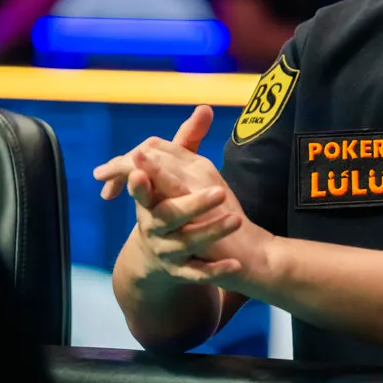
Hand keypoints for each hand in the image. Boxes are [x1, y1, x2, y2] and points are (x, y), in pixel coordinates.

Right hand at [93, 106, 274, 289]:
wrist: (158, 258)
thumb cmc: (166, 204)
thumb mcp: (172, 176)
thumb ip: (187, 143)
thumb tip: (205, 108)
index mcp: (148, 201)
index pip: (146, 189)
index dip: (146, 181)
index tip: (145, 169)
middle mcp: (153, 226)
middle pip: (170, 215)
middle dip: (191, 204)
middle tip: (218, 193)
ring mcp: (168, 250)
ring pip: (188, 242)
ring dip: (211, 230)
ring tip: (236, 219)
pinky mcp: (182, 272)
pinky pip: (199, 274)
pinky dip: (216, 271)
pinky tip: (235, 267)